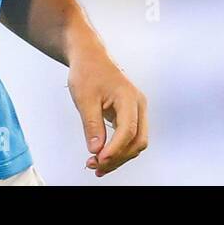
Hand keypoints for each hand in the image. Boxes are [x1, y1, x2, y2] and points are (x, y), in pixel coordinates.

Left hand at [68, 49, 147, 176]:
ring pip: (136, 142)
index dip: (115, 149)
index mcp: (128, 97)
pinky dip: (118, 150)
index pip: (128, 130)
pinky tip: (102, 157)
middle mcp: (138, 104)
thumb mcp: (85, 98)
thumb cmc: (87, 72)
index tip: (98, 160)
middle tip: (95, 167)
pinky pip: (130, 137)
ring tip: (96, 165)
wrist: (90, 57)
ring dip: (119, 157)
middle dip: (118, 158)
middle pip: (137, 140)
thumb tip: (96, 150)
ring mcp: (137, 110)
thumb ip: (91, 125)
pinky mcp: (131, 115)